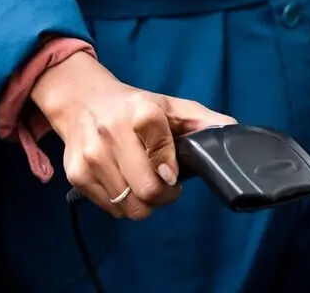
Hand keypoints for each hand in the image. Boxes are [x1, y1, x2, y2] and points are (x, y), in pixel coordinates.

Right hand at [31, 52, 235, 219]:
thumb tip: (232, 133)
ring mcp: (92, 156)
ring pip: (129, 206)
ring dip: (143, 202)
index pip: (162, 154)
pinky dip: (123, 203)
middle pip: (147, 191)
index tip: (174, 174)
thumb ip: (203, 121)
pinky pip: (111, 209)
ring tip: (145, 183)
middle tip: (166, 185)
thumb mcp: (171, 105)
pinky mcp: (76, 174)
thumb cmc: (133, 106)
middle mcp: (112, 133)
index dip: (171, 171)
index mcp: (141, 112)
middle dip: (164, 196)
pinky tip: (125, 183)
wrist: (81, 100)